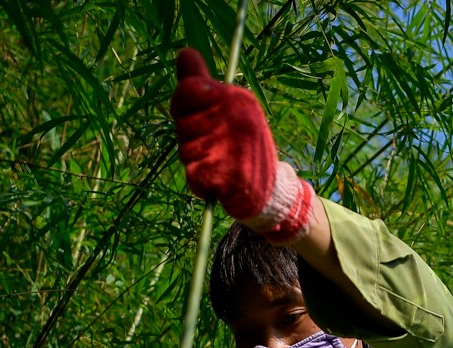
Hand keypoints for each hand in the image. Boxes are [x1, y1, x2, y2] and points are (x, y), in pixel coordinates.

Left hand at [170, 48, 279, 221]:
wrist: (270, 191)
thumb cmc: (243, 146)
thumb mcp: (229, 107)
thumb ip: (202, 83)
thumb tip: (184, 51)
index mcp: (239, 99)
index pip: (188, 90)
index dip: (183, 105)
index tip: (194, 115)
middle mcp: (238, 119)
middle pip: (182, 122)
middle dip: (189, 136)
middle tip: (213, 146)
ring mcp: (231, 148)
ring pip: (186, 150)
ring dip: (195, 160)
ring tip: (218, 163)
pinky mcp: (223, 176)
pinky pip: (192, 174)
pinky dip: (199, 181)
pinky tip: (216, 180)